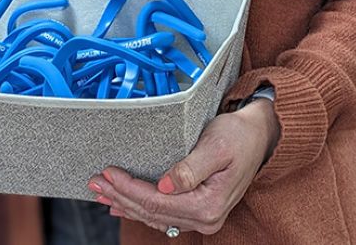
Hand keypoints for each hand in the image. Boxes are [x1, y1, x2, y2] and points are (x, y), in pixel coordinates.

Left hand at [88, 99, 279, 234]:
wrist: (260, 136)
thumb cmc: (239, 136)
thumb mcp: (216, 146)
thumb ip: (190, 169)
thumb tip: (165, 186)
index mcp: (209, 205)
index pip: (157, 202)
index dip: (129, 188)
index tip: (109, 173)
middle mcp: (207, 218)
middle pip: (152, 212)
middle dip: (121, 196)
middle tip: (95, 182)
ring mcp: (203, 218)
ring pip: (155, 216)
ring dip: (126, 204)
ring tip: (102, 192)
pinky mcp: (199, 211)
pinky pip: (163, 215)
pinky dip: (140, 208)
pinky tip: (124, 205)